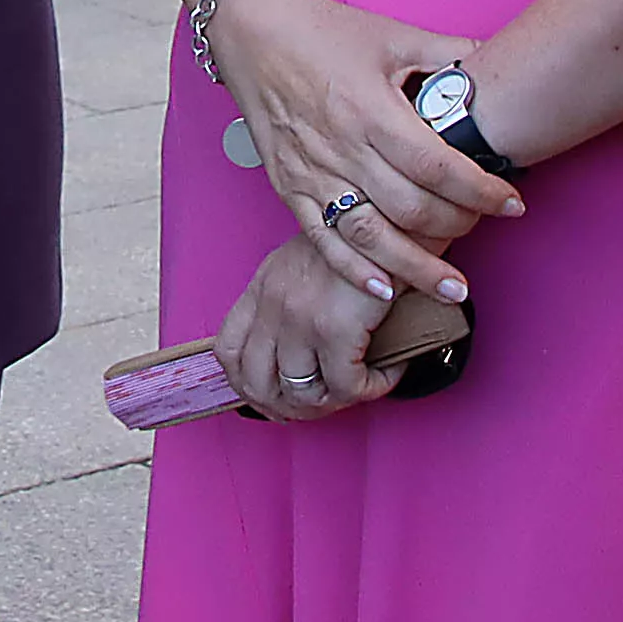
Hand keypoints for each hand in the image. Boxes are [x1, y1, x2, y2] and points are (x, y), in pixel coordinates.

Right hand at [209, 0, 517, 309]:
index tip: (513, 205)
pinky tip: (385, 289)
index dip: (482, 191)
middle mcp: (342, 147)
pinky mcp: (288, 187)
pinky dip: (354, 270)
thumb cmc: (323, 31)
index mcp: (372, 109)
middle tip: (484, 226)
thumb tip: (494, 68)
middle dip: (458, 225)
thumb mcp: (392, 36)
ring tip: (454, 289)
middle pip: (410, 208)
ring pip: (370, 236)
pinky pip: (323, 239)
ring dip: (416, 268)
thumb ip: (448, 55)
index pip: (438, 166)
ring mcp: (312, 173)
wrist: (252, 30)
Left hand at [212, 235, 400, 422]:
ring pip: (300, 393)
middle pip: (256, 382)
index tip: (272, 398)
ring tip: (359, 389)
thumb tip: (302, 355)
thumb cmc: (363, 238)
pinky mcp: (335, 329)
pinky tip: (387, 372)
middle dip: (288, 408)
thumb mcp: (309, 264)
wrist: (394, 214)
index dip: (245, 386)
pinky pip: (346, 387)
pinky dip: (370, 388)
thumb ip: (294, 302)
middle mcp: (273, 302)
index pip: (228, 351)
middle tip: (321, 406)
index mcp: (263, 286)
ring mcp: (299, 317)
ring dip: (332, 403)